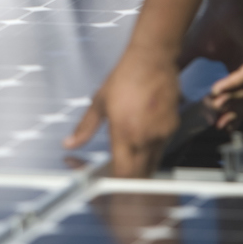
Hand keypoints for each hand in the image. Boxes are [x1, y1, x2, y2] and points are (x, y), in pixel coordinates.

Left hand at [64, 47, 180, 177]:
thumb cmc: (125, 76)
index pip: (124, 173)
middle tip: (121, 176)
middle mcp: (145, 137)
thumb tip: (70, 143)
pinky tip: (144, 137)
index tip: (111, 184)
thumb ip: (85, 127)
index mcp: (125, 133)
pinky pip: (163, 146)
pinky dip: (154, 149)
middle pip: (141, 173)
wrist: (152, 58)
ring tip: (132, 157)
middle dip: (131, 179)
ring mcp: (162, 133)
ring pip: (154, 161)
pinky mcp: (173, 126)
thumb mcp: (99, 102)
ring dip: (143, 165)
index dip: (117, 183)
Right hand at [178, 0, 242, 130]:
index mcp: (236, 69)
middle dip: (231, 114)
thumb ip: (181, 67)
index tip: (214, 124)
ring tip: (213, 106)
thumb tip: (166, 83)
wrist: (224, 1)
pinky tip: (217, 89)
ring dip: (231, 101)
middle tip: (217, 123)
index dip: (226, 113)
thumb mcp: (192, 50)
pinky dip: (233, 84)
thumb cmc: (211, 22)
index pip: (236, 98)